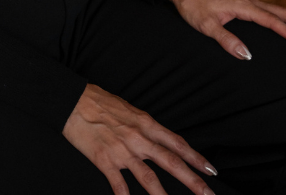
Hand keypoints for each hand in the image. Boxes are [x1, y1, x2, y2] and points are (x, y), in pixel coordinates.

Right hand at [63, 83, 216, 194]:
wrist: (74, 100)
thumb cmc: (101, 103)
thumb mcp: (130, 110)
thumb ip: (146, 127)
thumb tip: (160, 140)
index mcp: (146, 123)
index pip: (177, 143)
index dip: (195, 158)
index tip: (211, 170)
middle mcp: (138, 138)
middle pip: (170, 162)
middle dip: (192, 180)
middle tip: (208, 193)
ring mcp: (122, 150)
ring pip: (149, 177)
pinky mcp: (104, 160)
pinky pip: (119, 185)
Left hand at [156, 0, 285, 58]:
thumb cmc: (193, 6)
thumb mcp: (206, 26)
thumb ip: (226, 39)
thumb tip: (246, 55)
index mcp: (243, 6)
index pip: (273, 22)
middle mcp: (249, 1)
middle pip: (283, 13)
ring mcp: (247, 2)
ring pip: (278, 10)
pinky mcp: (243, 4)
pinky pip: (270, 11)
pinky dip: (284, 18)